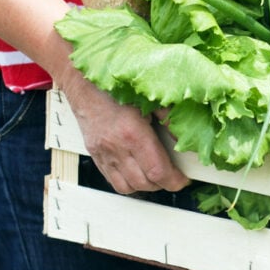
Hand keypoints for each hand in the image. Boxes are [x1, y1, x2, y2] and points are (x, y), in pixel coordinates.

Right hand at [59, 68, 188, 194]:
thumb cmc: (117, 87)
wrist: (85, 83)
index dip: (174, 180)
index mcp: (133, 133)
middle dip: (164, 183)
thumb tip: (185, 139)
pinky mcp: (95, 155)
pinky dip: (128, 183)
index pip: (157, 171)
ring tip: (157, 176)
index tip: (183, 179)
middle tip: (175, 176)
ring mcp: (103, 154)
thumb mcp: (149, 99)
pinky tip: (137, 173)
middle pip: (144, 182)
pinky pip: (112, 180)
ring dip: (146, 186)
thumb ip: (170, 120)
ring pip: (127, 186)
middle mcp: (116, 147)